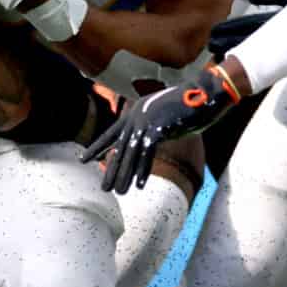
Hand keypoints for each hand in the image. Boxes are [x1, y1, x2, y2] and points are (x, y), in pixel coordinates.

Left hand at [85, 60, 249, 191]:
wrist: (203, 95)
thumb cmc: (185, 107)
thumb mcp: (162, 118)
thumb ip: (150, 130)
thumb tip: (142, 148)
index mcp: (134, 113)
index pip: (110, 133)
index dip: (97, 147)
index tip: (83, 159)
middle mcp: (136, 116)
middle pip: (119, 148)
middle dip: (112, 169)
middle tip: (104, 188)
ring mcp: (147, 121)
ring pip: (131, 153)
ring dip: (125, 174)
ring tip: (120, 192)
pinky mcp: (159, 127)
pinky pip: (148, 153)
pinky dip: (143, 169)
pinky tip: (139, 184)